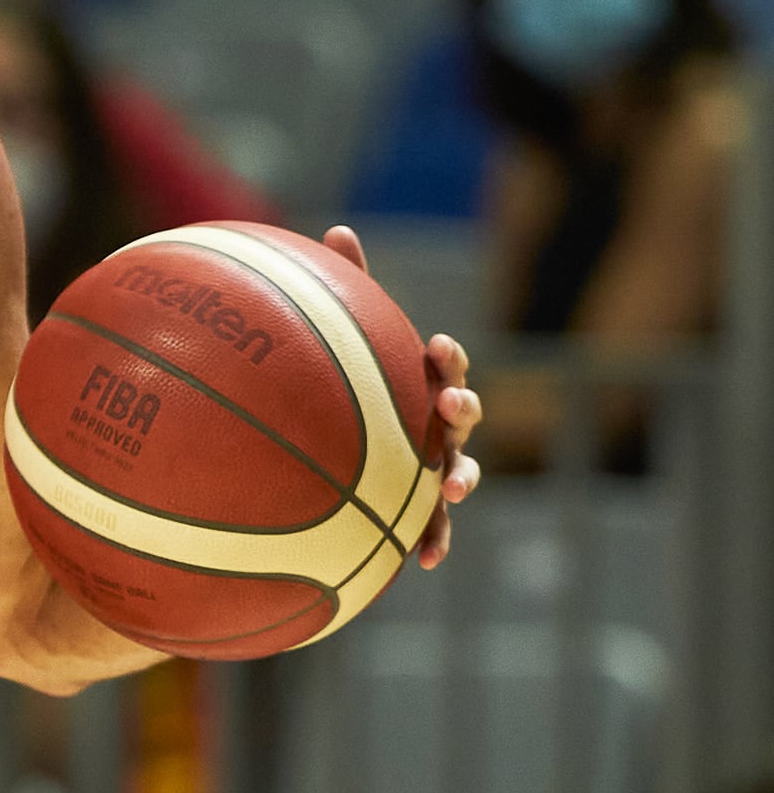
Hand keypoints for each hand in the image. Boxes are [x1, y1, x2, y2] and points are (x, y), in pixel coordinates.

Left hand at [324, 225, 481, 567]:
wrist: (330, 454)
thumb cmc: (344, 385)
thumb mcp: (341, 342)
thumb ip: (343, 289)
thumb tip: (338, 230)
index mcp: (417, 384)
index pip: (441, 365)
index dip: (445, 358)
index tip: (436, 348)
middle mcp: (434, 425)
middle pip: (463, 415)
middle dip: (462, 410)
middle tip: (448, 408)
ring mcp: (433, 467)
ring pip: (460, 472)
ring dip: (461, 478)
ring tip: (450, 487)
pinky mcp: (420, 511)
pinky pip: (432, 528)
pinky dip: (436, 541)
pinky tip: (427, 562)